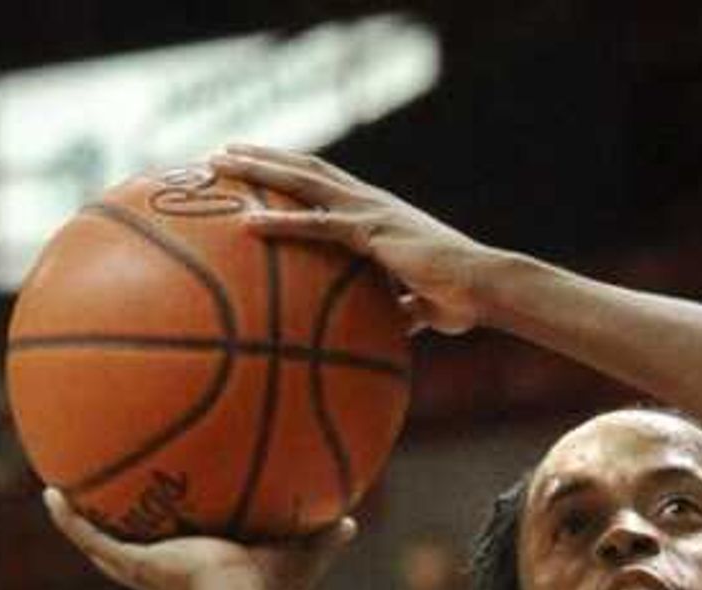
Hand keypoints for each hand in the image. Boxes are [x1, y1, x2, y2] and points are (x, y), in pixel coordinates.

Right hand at [43, 489, 356, 589]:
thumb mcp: (304, 551)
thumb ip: (325, 533)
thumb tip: (353, 518)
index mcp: (198, 573)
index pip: (174, 554)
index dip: (164, 538)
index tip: (160, 514)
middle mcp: (165, 574)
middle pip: (130, 550)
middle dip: (116, 527)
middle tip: (100, 497)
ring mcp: (144, 571)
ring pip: (101, 545)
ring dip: (79, 521)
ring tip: (57, 491)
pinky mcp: (132, 565)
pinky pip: (89, 538)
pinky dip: (68, 519)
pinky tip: (49, 492)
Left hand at [212, 147, 493, 336]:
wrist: (484, 288)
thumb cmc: (460, 299)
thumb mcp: (421, 304)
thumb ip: (401, 307)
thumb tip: (393, 324)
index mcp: (377, 214)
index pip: (325, 184)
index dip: (289, 172)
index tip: (255, 167)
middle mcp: (369, 203)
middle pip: (304, 170)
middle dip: (261, 158)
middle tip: (220, 153)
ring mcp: (368, 212)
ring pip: (301, 182)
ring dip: (257, 170)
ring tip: (217, 164)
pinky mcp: (370, 232)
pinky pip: (316, 225)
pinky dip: (280, 222)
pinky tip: (246, 223)